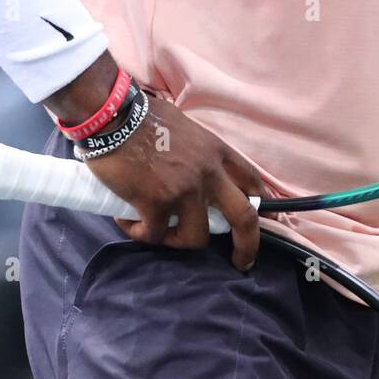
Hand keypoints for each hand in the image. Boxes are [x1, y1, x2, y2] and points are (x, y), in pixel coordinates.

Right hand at [84, 92, 264, 270]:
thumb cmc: (145, 118)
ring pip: (196, 238)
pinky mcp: (156, 205)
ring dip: (176, 241)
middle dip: (248, 245)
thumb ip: (199, 154)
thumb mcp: (186, 130)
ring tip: (156, 231)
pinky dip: (140, 233)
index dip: (261, 205)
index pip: (252, 181)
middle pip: (244, 217)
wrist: (113, 117)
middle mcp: (208, 173)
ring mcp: (184, 191)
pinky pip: (154, 236)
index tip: (264, 222)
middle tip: (241, 261)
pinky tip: (128, 223)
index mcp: (217, 152)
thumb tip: (198, 174)